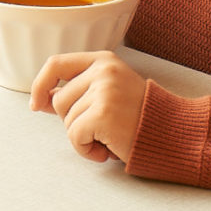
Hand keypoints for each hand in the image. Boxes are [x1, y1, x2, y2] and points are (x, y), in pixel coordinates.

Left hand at [30, 52, 146, 164]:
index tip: (37, 104)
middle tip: (101, 128)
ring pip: (66, 122)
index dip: (40, 85)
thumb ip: (78, 92)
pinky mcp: (104, 114)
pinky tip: (107, 150)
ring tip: (109, 137)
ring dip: (83, 138)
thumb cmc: (140, 117)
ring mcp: (104, 91)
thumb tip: (41, 99)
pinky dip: (86, 150)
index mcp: (103, 60)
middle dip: (73, 121)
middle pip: (59, 100)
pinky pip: (75, 137)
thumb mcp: (109, 92)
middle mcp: (103, 71)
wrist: (173, 134)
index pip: (56, 64)